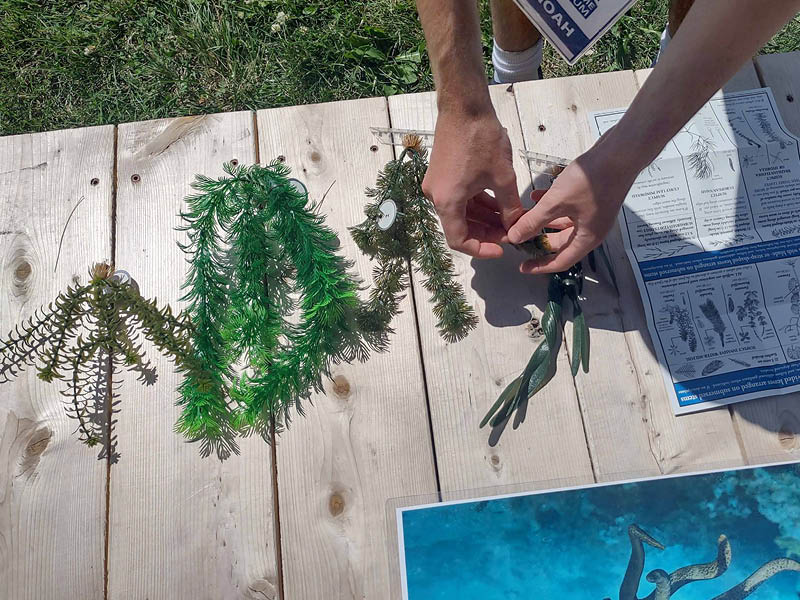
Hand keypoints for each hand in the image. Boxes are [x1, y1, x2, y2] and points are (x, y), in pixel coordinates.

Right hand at [422, 108, 524, 258]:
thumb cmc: (481, 139)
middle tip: (510, 234)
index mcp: (447, 201)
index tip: (502, 250)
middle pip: (459, 227)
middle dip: (486, 233)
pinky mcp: (443, 174)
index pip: (459, 240)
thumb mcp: (503, 177)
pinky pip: (459, 198)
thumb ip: (510, 207)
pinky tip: (498, 204)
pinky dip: (477, 203)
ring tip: (509, 220)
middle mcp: (437, 197)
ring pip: (461, 212)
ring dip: (484, 218)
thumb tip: (516, 227)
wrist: (464, 105)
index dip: (481, 249)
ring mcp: (438, 185)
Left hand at [507, 134, 641, 273]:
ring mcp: (593, 213)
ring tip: (522, 216)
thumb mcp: (556, 203)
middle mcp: (592, 229)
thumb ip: (533, 221)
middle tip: (518, 237)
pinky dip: (552, 205)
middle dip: (538, 239)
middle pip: (560, 242)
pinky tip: (536, 195)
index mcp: (587, 238)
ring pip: (562, 223)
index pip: (561, 261)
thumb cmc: (591, 181)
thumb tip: (514, 238)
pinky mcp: (591, 199)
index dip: (540, 266)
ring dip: (543, 220)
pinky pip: (567, 208)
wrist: (620, 152)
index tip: (522, 267)